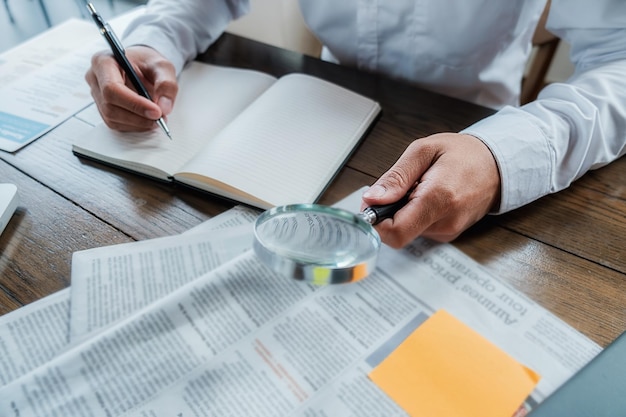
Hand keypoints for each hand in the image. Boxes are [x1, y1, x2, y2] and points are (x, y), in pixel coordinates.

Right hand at [85, 45, 177, 131]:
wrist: (142, 67)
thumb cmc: (148, 62)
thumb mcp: (163, 66)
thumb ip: (166, 84)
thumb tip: (164, 108)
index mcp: (103, 61)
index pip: (112, 88)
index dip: (134, 104)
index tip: (156, 112)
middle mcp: (95, 79)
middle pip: (110, 106)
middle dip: (138, 116)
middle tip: (160, 118)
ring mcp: (97, 95)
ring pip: (113, 118)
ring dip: (138, 123)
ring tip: (157, 119)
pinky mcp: (103, 109)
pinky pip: (116, 124)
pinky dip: (135, 126)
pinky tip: (147, 120)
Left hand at [361, 133, 500, 247]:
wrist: (497, 164)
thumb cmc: (463, 154)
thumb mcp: (424, 151)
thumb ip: (396, 177)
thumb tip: (372, 198)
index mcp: (438, 198)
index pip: (396, 232)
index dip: (376, 221)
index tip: (373, 203)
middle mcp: (445, 221)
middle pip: (398, 233)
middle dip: (389, 213)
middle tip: (401, 188)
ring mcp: (449, 231)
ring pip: (407, 231)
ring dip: (403, 212)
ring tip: (419, 188)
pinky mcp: (449, 234)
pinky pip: (419, 230)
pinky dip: (415, 215)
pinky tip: (427, 197)